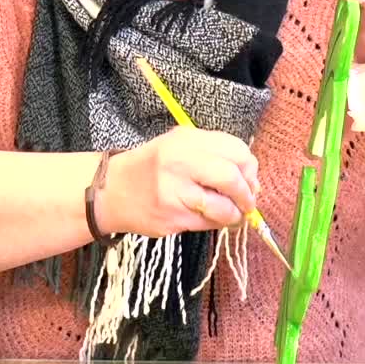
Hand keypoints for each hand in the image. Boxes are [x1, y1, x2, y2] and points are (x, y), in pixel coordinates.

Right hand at [100, 127, 258, 237]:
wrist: (111, 191)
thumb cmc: (152, 169)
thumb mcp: (180, 148)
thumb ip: (215, 157)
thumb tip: (253, 182)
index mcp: (186, 140)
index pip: (236, 150)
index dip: (250, 168)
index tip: (249, 178)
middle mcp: (179, 161)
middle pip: (232, 177)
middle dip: (247, 194)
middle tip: (247, 202)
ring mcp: (174, 190)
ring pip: (223, 206)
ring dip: (235, 215)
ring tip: (232, 215)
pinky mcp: (171, 216)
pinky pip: (208, 223)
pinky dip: (217, 224)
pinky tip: (211, 219)